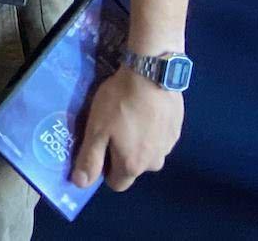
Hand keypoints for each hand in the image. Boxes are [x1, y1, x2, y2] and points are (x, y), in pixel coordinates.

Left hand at [72, 66, 183, 191]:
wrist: (151, 74)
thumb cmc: (120, 103)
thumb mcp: (96, 129)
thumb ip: (89, 159)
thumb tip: (80, 184)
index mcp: (133, 166)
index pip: (117, 183)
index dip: (104, 169)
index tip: (100, 148)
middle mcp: (155, 162)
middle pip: (133, 168)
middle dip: (121, 154)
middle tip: (112, 128)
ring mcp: (169, 146)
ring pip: (148, 152)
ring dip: (137, 141)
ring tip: (127, 116)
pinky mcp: (176, 129)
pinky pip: (159, 137)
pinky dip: (150, 129)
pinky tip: (143, 110)